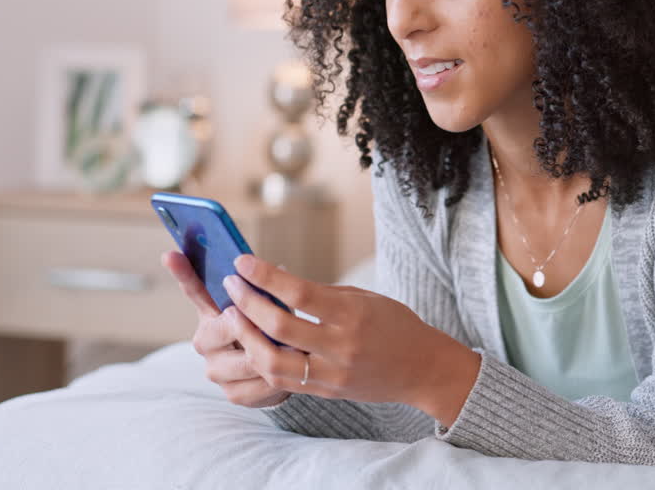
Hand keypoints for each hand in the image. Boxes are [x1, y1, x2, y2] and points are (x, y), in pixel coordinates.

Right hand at [160, 250, 292, 407]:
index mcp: (211, 313)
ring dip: (271, 352)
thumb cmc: (272, 328)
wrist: (282, 370)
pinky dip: (276, 378)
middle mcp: (206, 341)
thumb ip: (266, 290)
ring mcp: (216, 369)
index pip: (194, 289)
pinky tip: (289, 371)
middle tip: (272, 322)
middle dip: (251, 325)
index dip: (183, 272)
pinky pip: (257, 385)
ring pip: (245, 359)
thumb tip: (276, 267)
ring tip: (295, 346)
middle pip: (224, 328)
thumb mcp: (270, 304)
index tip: (171, 253)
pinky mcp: (232, 393)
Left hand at [221, 254, 479, 420]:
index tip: (242, 262)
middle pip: (279, 326)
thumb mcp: (365, 298)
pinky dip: (261, 360)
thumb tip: (276, 284)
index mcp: (353, 314)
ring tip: (233, 317)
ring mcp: (333, 372)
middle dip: (247, 304)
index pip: (299, 294)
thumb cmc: (396, 325)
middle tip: (231, 286)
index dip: (265, 277)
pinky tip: (250, 343)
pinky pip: (283, 380)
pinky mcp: (326, 390)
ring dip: (246, 337)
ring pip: (272, 361)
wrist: (423, 369)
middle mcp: (342, 345)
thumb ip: (322, 295)